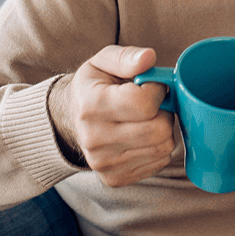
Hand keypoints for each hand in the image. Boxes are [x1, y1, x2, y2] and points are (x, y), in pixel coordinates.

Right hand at [49, 45, 175, 186]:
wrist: (69, 120)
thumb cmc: (92, 87)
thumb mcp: (102, 62)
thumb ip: (126, 57)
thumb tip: (149, 58)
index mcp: (91, 106)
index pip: (144, 103)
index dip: (157, 90)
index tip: (150, 86)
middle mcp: (95, 138)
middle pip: (158, 129)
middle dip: (164, 112)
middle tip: (152, 104)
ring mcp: (104, 163)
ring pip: (163, 147)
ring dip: (163, 130)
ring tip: (146, 119)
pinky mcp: (115, 178)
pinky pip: (159, 162)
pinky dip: (158, 147)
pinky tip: (143, 136)